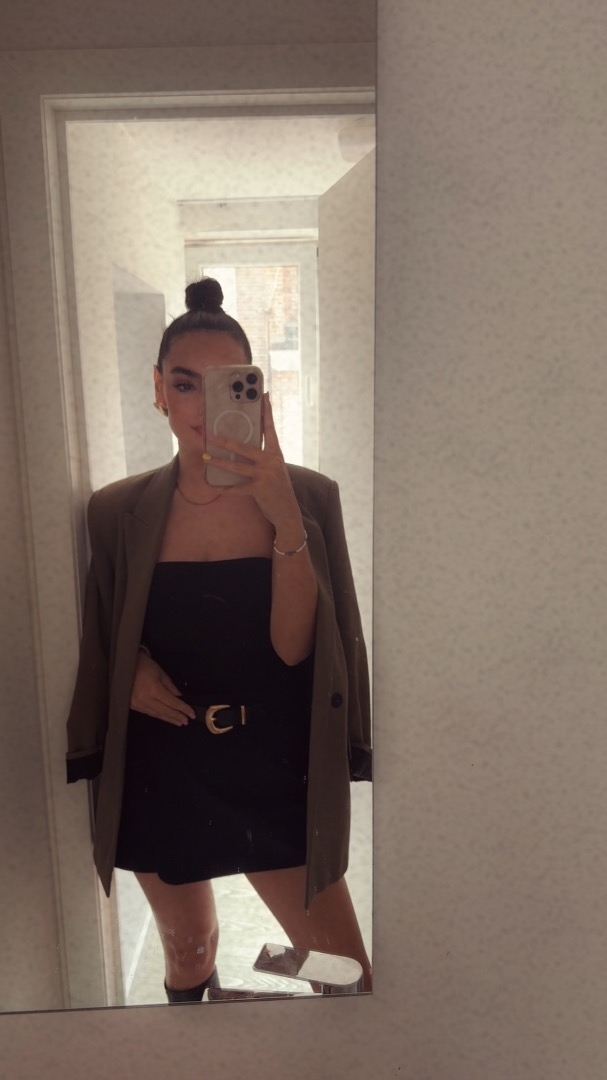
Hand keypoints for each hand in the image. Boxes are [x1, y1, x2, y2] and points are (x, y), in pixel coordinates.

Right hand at [130, 650, 194, 726]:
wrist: (125, 665)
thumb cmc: (144, 665)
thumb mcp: (161, 673)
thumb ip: (171, 687)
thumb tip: (179, 697)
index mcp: (154, 689)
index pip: (173, 702)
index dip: (183, 709)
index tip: (191, 713)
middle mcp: (146, 699)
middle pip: (165, 711)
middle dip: (177, 716)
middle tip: (186, 721)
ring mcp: (138, 704)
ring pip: (157, 714)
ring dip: (168, 718)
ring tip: (178, 722)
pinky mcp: (133, 706)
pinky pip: (148, 712)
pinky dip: (158, 715)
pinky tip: (165, 717)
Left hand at [205, 393, 302, 532]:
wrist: (287, 511)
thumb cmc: (277, 488)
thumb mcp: (274, 469)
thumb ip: (262, 457)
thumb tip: (241, 448)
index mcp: (276, 453)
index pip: (270, 428)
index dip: (267, 412)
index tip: (264, 395)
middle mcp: (271, 461)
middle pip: (245, 447)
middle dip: (226, 440)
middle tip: (211, 434)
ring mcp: (266, 475)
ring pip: (238, 466)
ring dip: (220, 462)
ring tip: (206, 457)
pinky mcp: (260, 489)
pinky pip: (238, 488)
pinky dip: (226, 488)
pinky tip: (216, 486)